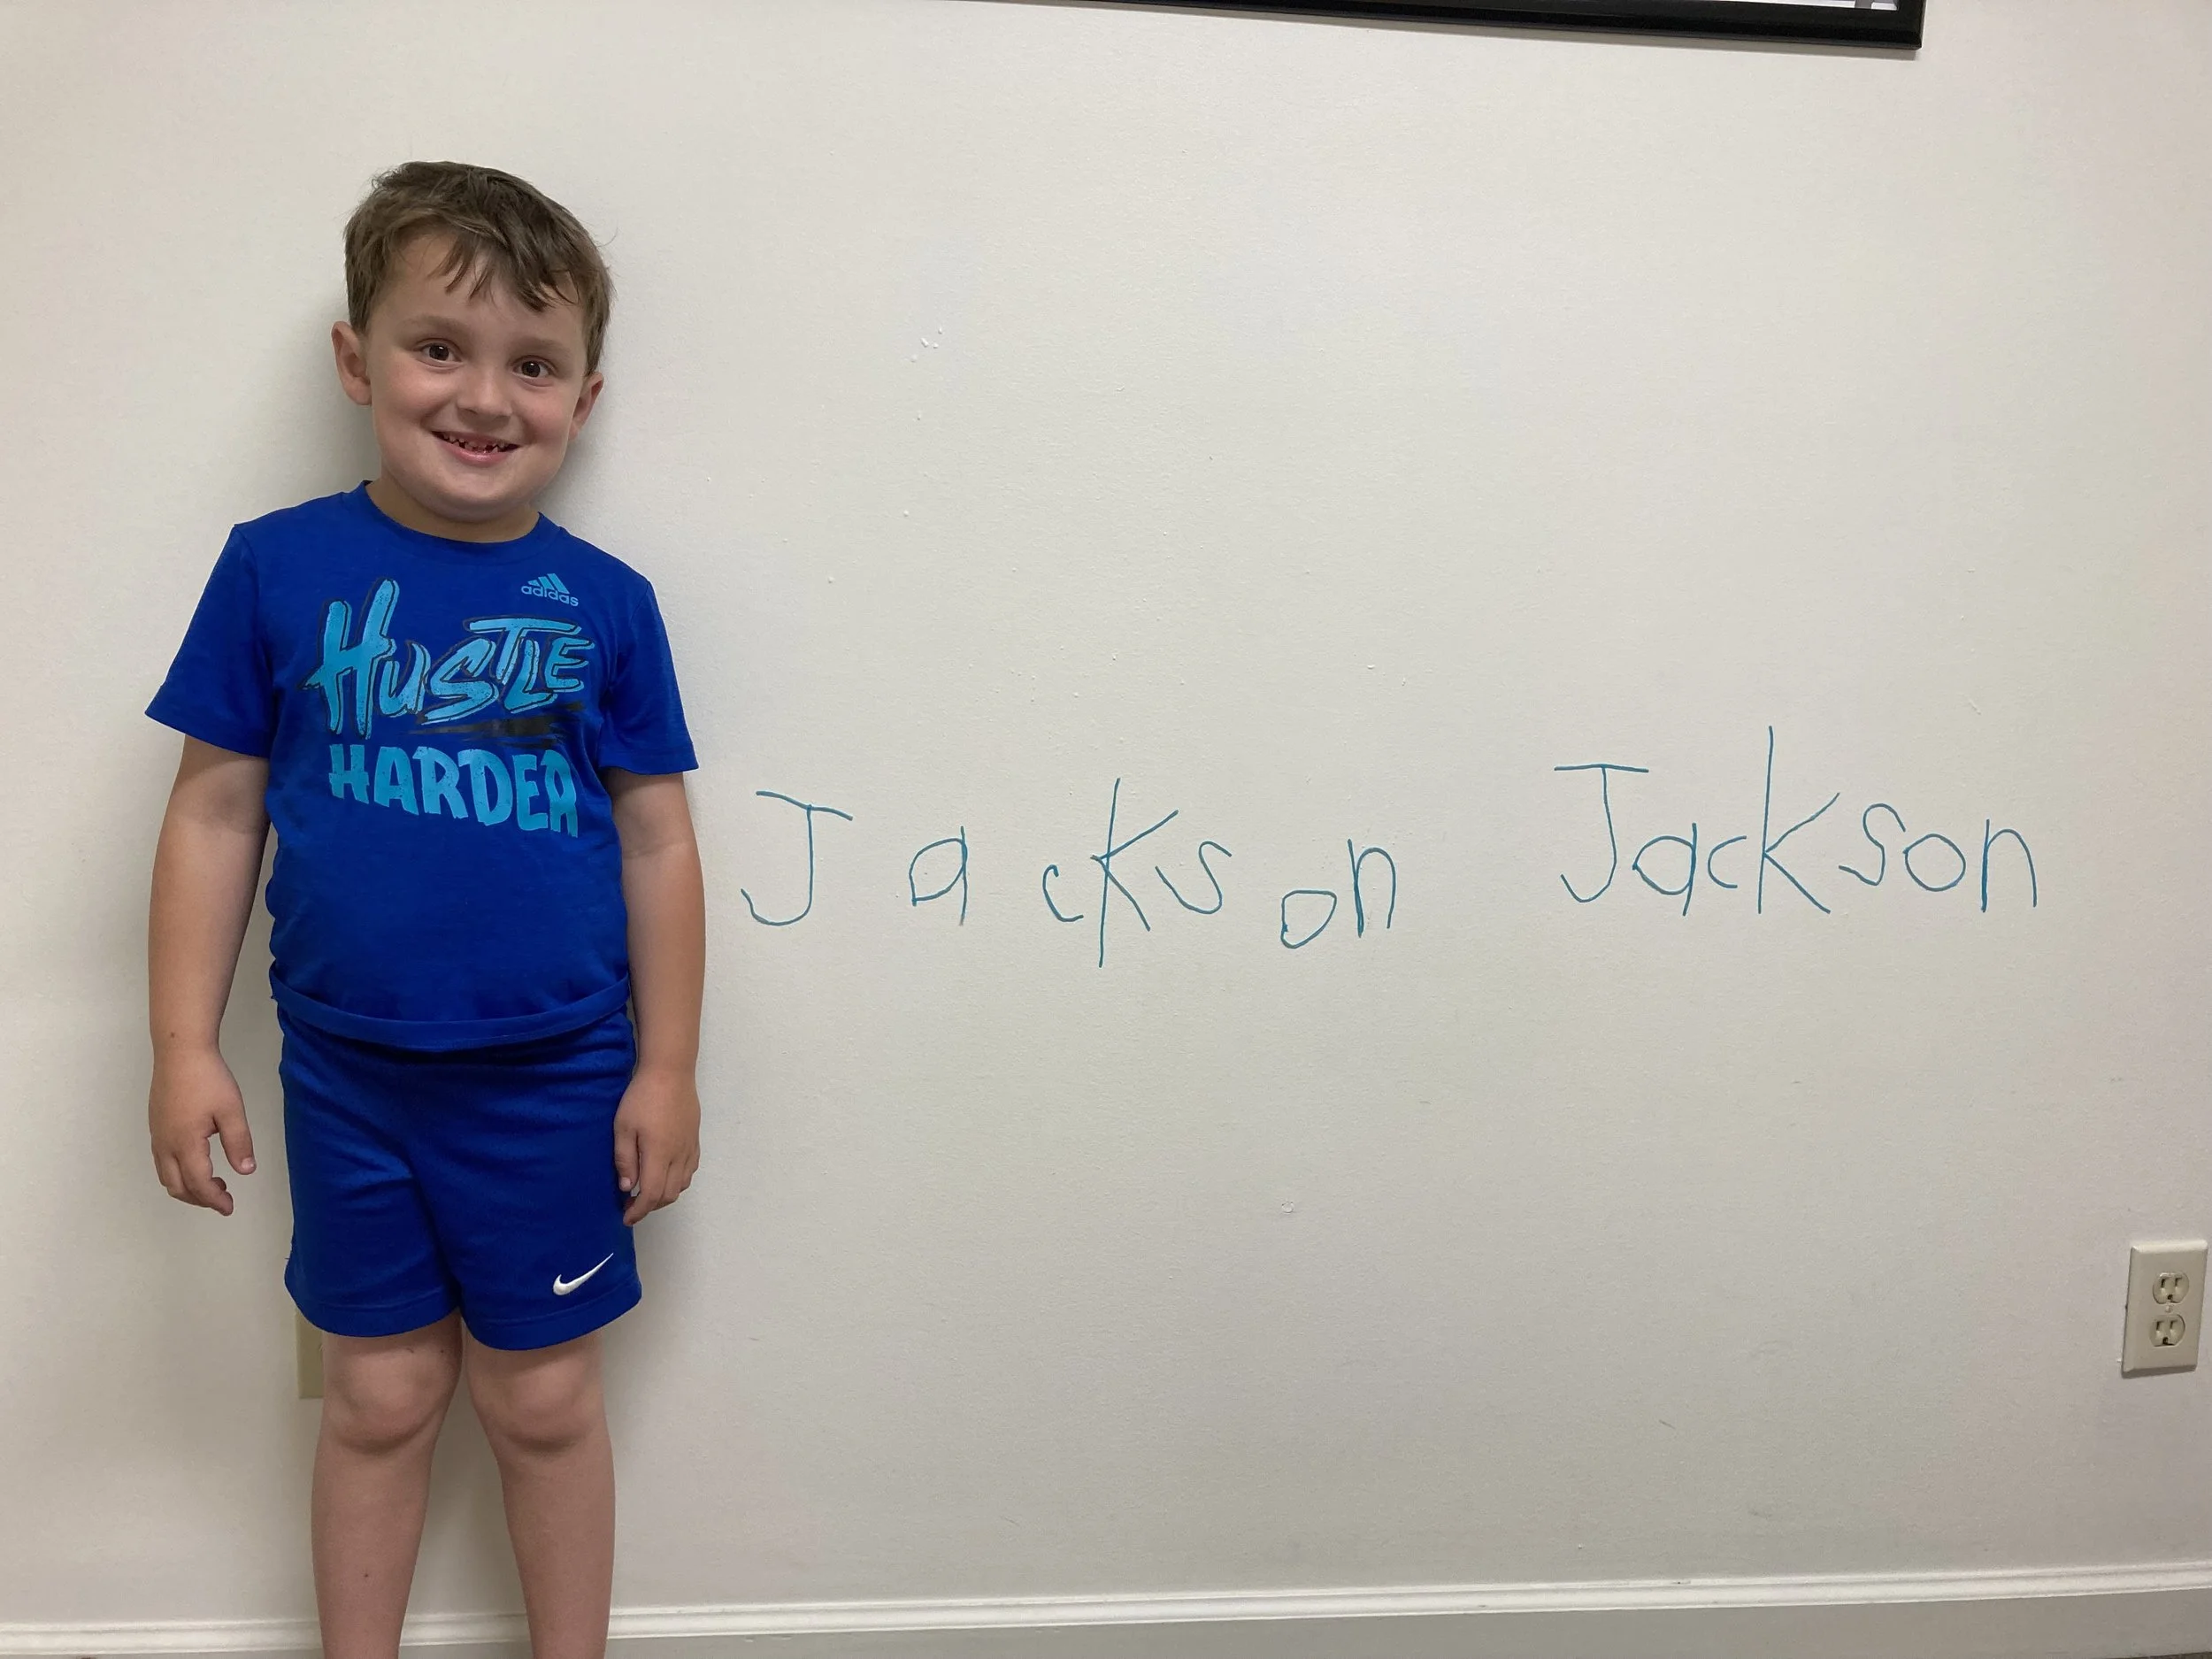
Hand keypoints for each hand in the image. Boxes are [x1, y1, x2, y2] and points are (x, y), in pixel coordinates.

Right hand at [149, 1046, 255, 1215]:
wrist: (180, 1052)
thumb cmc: (208, 1079)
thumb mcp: (231, 1111)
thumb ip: (238, 1142)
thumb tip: (245, 1171)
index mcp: (185, 1144)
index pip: (198, 1184)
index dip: (214, 1200)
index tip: (229, 1207)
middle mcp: (165, 1145)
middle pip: (176, 1186)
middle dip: (199, 1199)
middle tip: (223, 1199)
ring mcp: (156, 1135)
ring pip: (165, 1175)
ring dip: (187, 1187)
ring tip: (213, 1183)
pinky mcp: (155, 1126)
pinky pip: (161, 1161)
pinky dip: (178, 1173)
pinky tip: (197, 1163)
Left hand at [612, 1065, 699, 1225]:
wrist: (670, 1072)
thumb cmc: (641, 1098)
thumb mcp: (623, 1127)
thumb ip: (625, 1159)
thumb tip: (627, 1187)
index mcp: (659, 1154)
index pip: (651, 1195)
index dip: (639, 1211)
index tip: (625, 1218)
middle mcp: (679, 1156)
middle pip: (668, 1194)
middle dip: (650, 1206)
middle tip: (631, 1204)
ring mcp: (690, 1148)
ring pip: (682, 1185)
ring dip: (664, 1194)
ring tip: (646, 1190)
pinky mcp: (695, 1140)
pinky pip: (690, 1171)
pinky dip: (677, 1181)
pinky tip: (665, 1174)